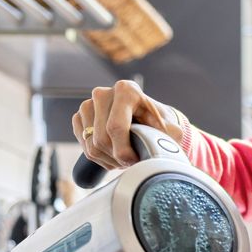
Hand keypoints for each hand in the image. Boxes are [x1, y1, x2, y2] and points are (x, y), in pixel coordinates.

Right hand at [71, 80, 185, 167]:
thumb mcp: (171, 129)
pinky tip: (112, 153)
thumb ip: (170, 136)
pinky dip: (98, 156)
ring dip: (108, 159)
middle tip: (131, 160)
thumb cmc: (159, 125)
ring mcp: (88, 104)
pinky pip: (84, 146)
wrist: (147, 121)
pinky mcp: (80, 117)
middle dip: (117, 157)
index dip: (124, 151)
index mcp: (126, 90)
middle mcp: (104, 93)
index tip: (135, 159)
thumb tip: (158, 145)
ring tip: (124, 156)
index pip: (115, 127)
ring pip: (91, 146)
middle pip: (101, 139)